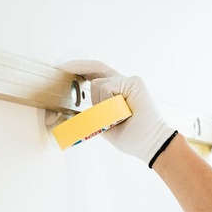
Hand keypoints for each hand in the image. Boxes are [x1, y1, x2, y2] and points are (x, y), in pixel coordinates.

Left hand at [60, 60, 176, 166]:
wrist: (151, 144)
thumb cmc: (132, 138)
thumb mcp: (105, 125)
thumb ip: (93, 114)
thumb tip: (73, 110)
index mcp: (117, 92)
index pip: (97, 74)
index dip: (81, 68)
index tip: (64, 68)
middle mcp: (124, 83)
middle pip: (95, 70)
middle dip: (77, 67)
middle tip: (60, 68)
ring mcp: (129, 81)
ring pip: (97, 84)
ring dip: (101, 106)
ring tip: (117, 118)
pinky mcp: (134, 82)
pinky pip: (107, 88)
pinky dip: (108, 104)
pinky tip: (121, 113)